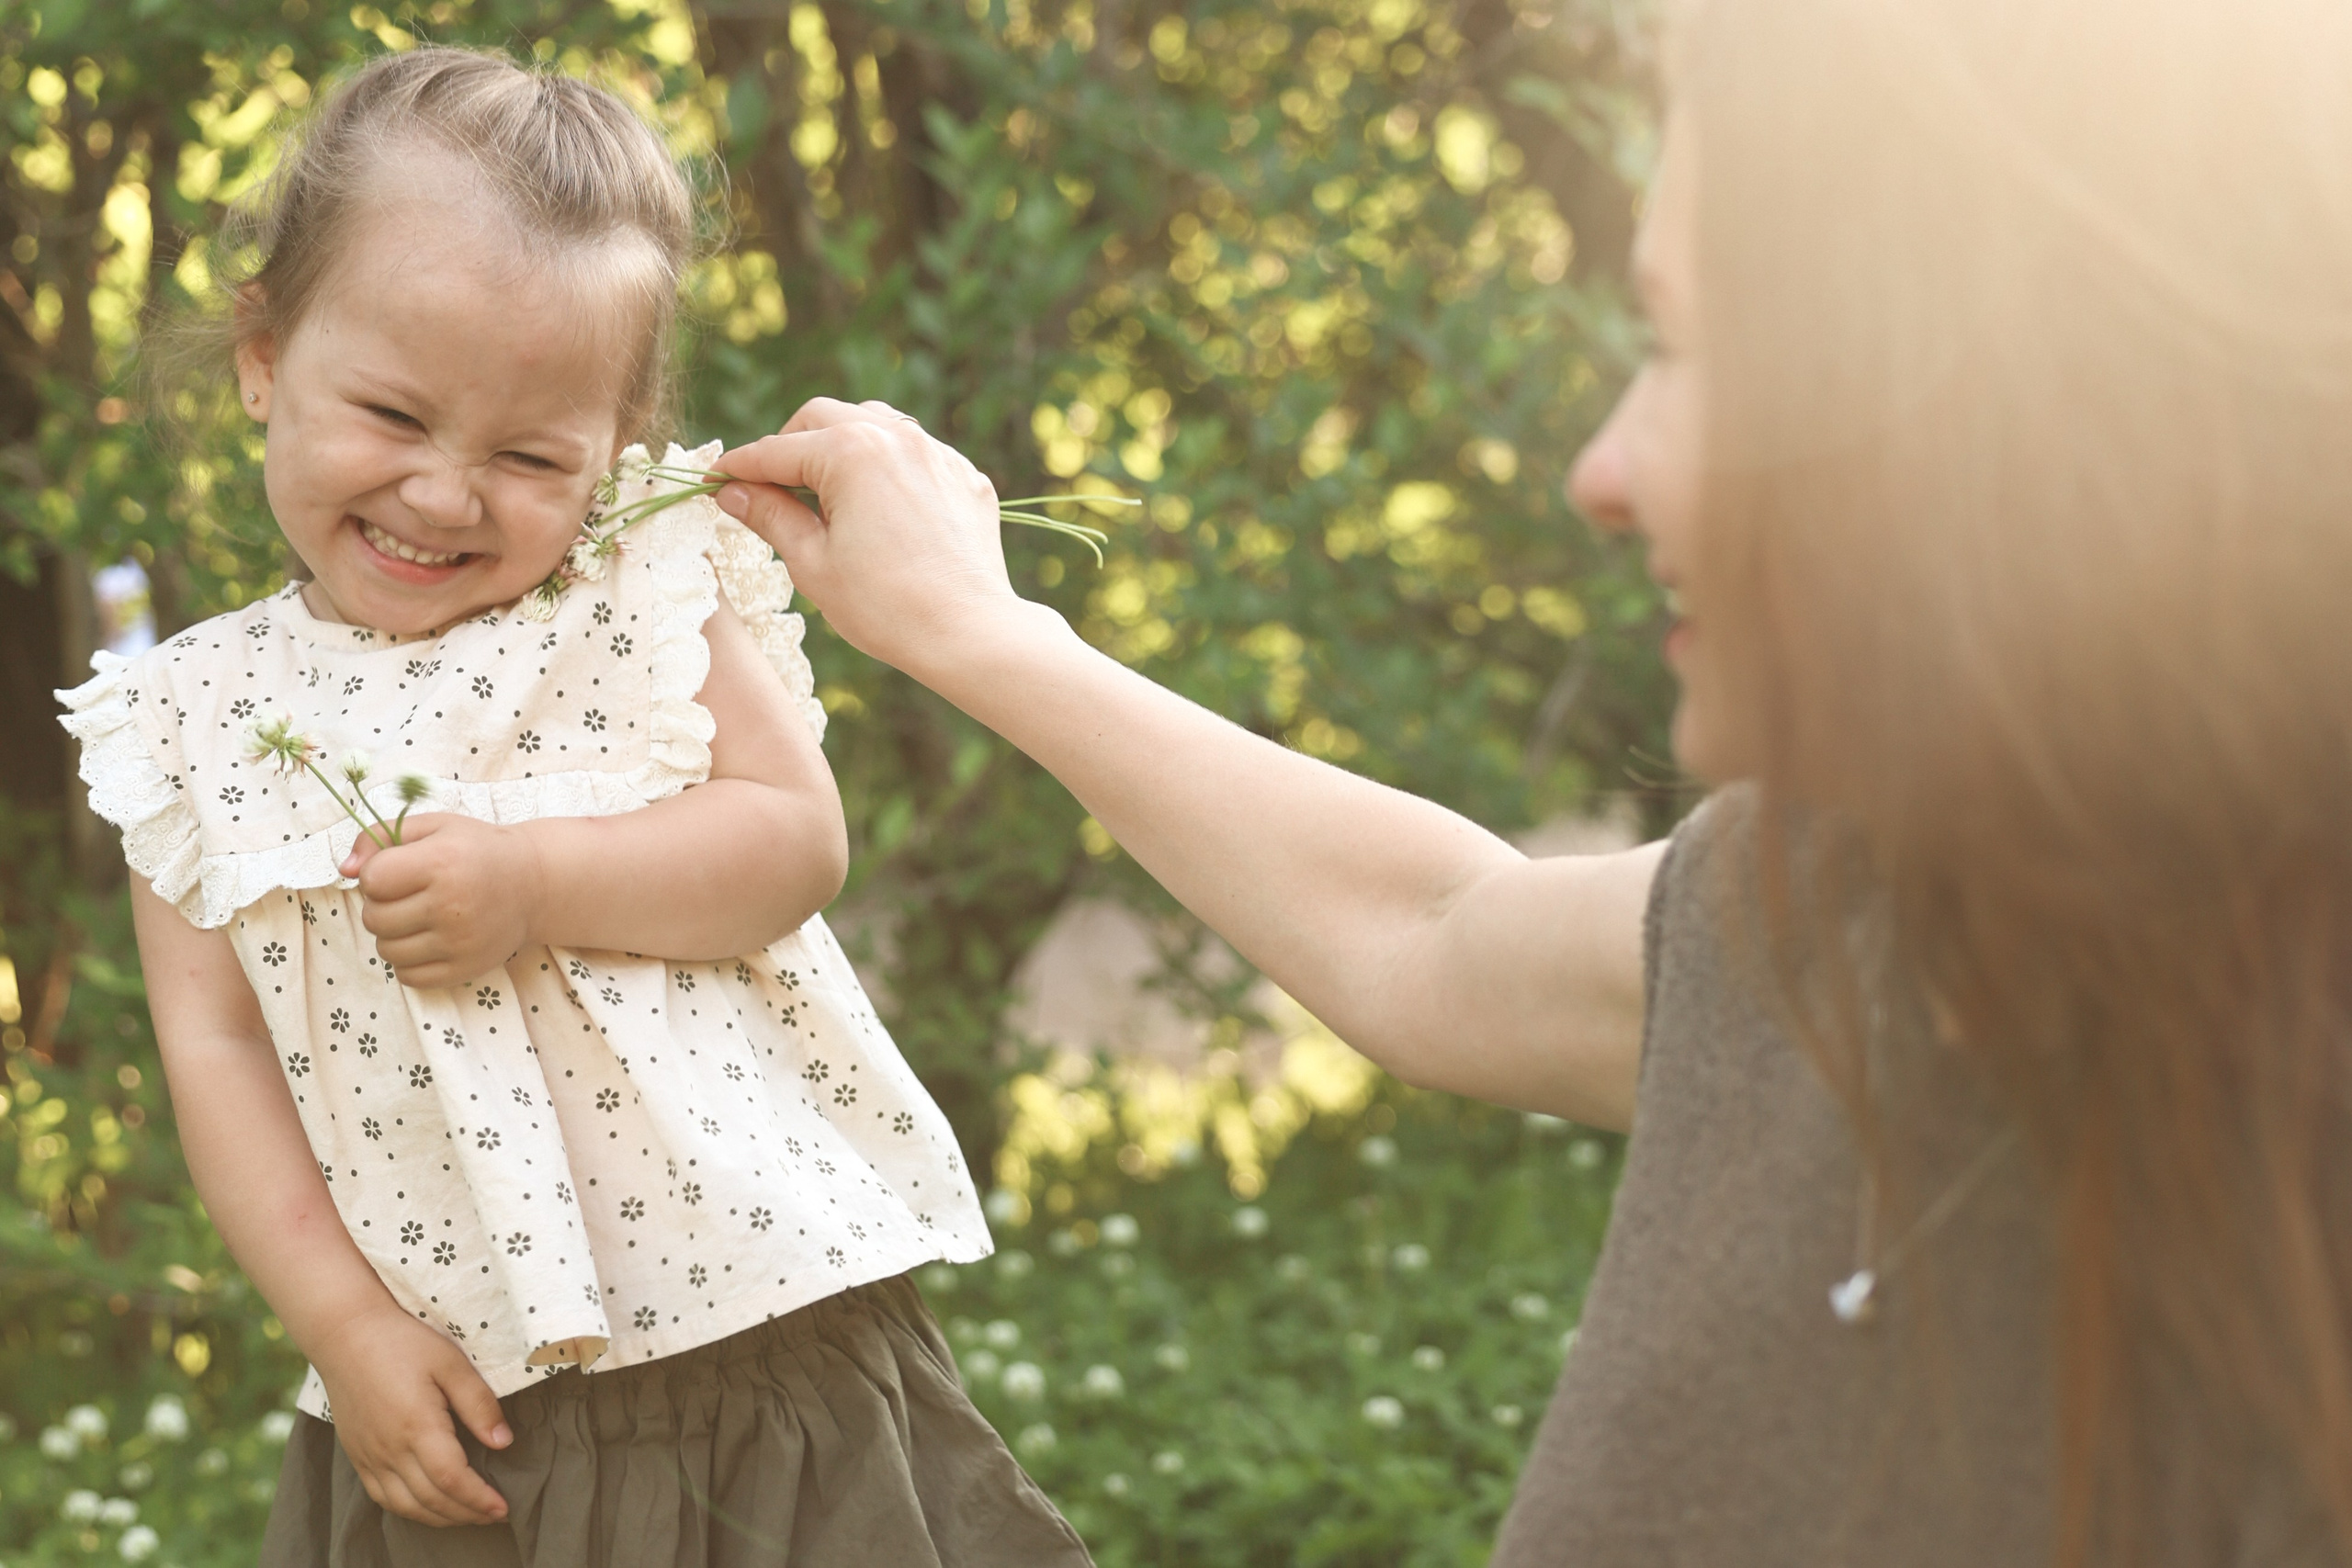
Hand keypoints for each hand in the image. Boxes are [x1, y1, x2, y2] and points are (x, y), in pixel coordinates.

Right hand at [308, 1302, 512, 1527]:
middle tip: (495, 1515)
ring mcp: (369, 1456)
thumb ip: (479, 1404)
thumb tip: (504, 1442)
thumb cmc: (403, 1342)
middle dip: (467, 1514)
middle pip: (431, 1500)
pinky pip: (382, 1497)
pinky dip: (410, 1510)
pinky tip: (429, 1506)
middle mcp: (389, 1449)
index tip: (504, 1508)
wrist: (346, 1334)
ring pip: (405, 1506)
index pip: (452, 1480)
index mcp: (417, 1426)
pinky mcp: (357, 1455)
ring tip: (469, 1515)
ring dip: (440, 1518)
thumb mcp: (451, 1363)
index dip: (480, 1500)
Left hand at [340, 815, 543, 987]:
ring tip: (418, 917)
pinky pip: (408, 976)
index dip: (377, 873)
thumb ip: (379, 837)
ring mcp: (458, 942)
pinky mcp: (464, 969)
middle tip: (409, 894)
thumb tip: (344, 870)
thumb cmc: (476, 850)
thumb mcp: (432, 827)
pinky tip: (428, 940)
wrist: (533, 883)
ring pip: (386, 950)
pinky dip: (409, 961)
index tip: (400, 869)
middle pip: (374, 918)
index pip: (371, 880)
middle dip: (382, 905)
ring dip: (393, 934)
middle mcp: (450, 905)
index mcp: (441, 862)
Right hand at [713, 399, 1024, 678]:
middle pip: (822, 418)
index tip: (715, 480)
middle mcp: (897, 436)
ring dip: (839, 445)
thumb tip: (732, 492)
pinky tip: (877, 506)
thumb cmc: (885, 607)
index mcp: (851, 452)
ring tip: (823, 491)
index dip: (739, 467)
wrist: (969, 633)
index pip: (776, 451)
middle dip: (788, 446)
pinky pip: (914, 453)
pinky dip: (886, 466)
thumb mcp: (813, 563)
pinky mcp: (964, 476)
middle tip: (767, 486)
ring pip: (872, 422)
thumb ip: (770, 516)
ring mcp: (937, 453)